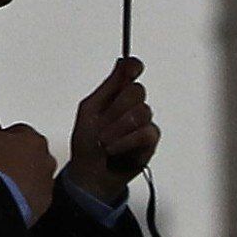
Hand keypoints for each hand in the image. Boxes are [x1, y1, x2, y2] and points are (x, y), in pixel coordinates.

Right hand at [0, 119, 57, 223]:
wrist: (3, 202)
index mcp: (34, 138)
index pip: (18, 131)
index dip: (2, 138)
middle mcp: (46, 158)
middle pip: (27, 152)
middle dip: (14, 157)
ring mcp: (46, 181)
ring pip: (32, 173)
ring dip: (19, 175)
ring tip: (1, 182)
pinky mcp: (44, 200)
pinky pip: (34, 194)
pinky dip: (23, 194)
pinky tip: (8, 195)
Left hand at [66, 58, 159, 203]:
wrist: (90, 173)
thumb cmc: (87, 141)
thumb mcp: (89, 110)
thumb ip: (108, 87)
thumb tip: (121, 63)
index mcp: (115, 93)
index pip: (130, 71)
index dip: (133, 67)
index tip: (132, 69)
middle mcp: (132, 105)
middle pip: (136, 91)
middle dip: (116, 109)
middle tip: (101, 124)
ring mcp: (143, 122)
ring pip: (141, 112)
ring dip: (118, 129)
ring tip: (105, 141)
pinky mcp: (150, 141)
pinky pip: (145, 133)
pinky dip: (126, 142)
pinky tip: (115, 149)